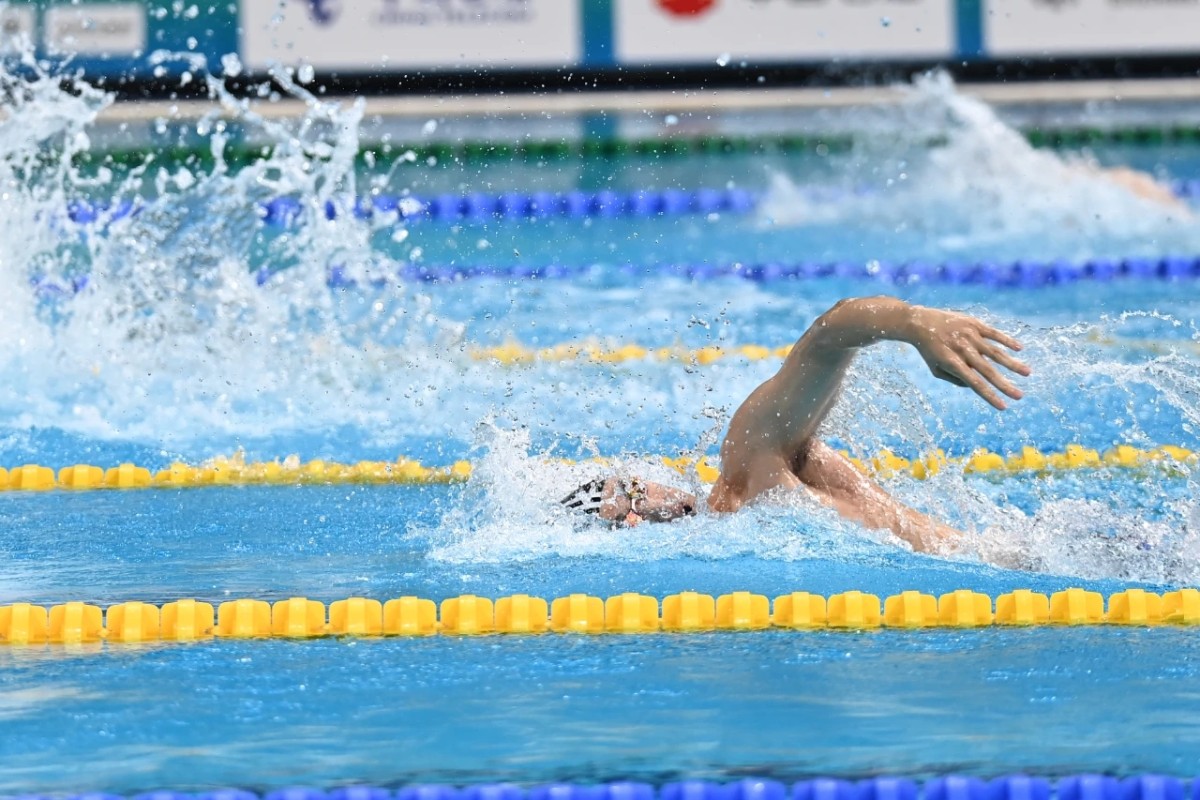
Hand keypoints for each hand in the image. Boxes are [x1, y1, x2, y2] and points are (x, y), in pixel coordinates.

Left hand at [907, 307, 1030, 409]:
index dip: (990, 396)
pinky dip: (1007, 340)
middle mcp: (963, 350)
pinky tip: (1019, 349)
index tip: (1004, 407)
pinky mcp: (973, 324)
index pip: (975, 384)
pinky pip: (993, 333)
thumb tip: (977, 387)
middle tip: (1020, 396)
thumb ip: (956, 379)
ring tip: (1027, 373)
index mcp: (953, 364)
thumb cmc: (929, 350)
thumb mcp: (937, 370)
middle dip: (1005, 385)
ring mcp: (969, 336)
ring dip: (1012, 363)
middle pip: (988, 370)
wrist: (919, 323)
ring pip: (995, 352)